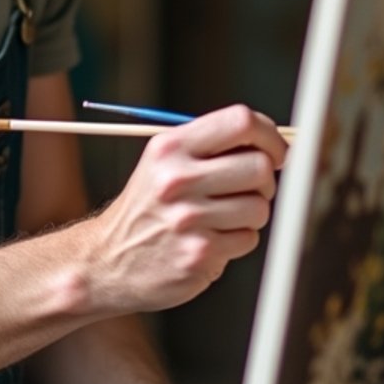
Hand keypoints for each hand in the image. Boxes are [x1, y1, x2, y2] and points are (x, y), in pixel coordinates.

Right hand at [81, 104, 284, 314]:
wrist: (107, 261)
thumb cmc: (147, 208)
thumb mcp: (163, 163)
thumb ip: (210, 147)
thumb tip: (273, 142)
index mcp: (170, 148)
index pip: (241, 122)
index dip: (270, 135)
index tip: (276, 152)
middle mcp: (177, 180)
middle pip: (259, 166)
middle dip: (265, 180)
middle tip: (252, 189)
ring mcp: (188, 220)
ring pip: (259, 207)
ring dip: (251, 214)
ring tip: (223, 218)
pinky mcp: (199, 254)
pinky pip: (248, 239)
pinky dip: (238, 240)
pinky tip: (211, 239)